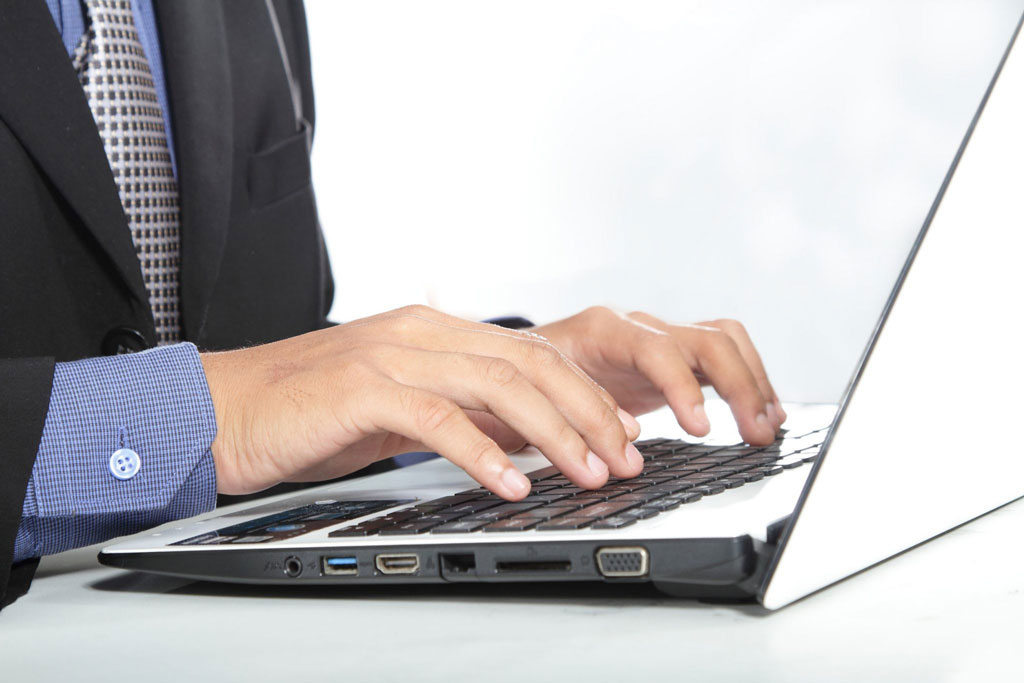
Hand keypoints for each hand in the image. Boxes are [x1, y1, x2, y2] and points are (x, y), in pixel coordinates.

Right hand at [200, 305, 642, 499]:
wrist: (225, 409)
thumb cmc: (310, 411)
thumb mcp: (399, 406)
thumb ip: (457, 410)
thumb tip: (521, 438)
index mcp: (433, 331)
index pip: (529, 353)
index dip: (584, 392)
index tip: (622, 431)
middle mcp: (419, 332)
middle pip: (528, 362)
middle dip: (588, 411)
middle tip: (626, 455)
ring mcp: (391, 354)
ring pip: (496, 385)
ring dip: (553, 432)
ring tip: (589, 472)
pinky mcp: (361, 388)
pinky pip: (438, 419)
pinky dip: (483, 452)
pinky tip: (512, 483)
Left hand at [532, 307, 784, 444]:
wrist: (518, 358)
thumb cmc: (521, 379)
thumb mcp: (529, 397)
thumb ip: (560, 418)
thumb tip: (605, 453)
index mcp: (599, 331)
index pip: (654, 349)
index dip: (681, 386)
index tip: (700, 428)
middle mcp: (637, 327)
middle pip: (706, 340)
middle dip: (738, 386)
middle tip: (754, 434)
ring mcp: (660, 338)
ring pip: (724, 342)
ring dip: (753, 383)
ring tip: (767, 428)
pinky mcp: (674, 356)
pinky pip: (724, 357)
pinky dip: (750, 384)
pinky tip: (764, 415)